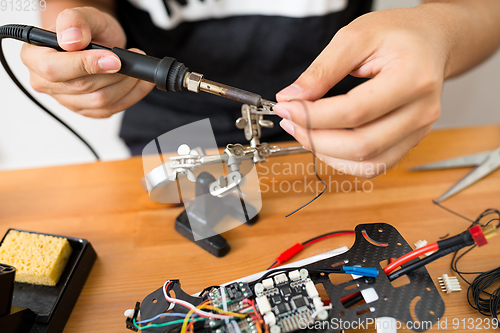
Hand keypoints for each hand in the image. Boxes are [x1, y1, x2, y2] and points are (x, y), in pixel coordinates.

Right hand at [20, 7, 154, 117]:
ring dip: (126, 85)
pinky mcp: (85, 110)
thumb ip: (75, 21)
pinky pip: (110, 110)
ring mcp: (65, 99)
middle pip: (83, 88)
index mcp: (34, 57)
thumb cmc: (86, 29)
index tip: (114, 59)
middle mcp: (45, 82)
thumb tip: (72, 40)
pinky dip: (130, 96)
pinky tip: (137, 82)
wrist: (96, 41)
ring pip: (100, 102)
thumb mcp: (84, 15)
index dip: (86, 65)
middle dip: (114, 74)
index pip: (55, 70)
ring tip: (135, 68)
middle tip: (131, 59)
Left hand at [274, 7, 446, 177]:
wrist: (430, 41)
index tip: (286, 107)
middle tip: (290, 122)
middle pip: (361, 146)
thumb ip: (322, 70)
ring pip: (367, 163)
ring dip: (327, 153)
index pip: (355, 112)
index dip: (313, 116)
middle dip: (316, 138)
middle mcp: (422, 111)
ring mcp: (418, 131)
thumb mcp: (355, 37)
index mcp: (412, 79)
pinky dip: (343, 160)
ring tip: (303, 131)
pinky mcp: (409, 141)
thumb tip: (291, 98)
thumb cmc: (397, 34)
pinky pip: (374, 165)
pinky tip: (325, 142)